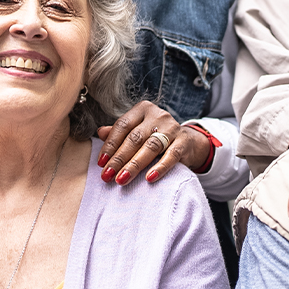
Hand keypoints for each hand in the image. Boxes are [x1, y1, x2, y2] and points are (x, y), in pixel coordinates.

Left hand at [96, 100, 210, 184]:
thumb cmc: (156, 136)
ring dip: (134, 165)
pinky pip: (171, 155)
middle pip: (134, 138)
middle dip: (119, 158)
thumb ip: (120, 132)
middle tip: (107, 175)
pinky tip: (149, 178)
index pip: (122, 126)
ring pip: (150, 147)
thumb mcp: (138, 131)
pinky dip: (160, 167)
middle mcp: (158, 116)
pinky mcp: (184, 142)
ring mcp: (172, 128)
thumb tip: (99, 132)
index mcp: (142, 110)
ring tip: (122, 179)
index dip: (110, 144)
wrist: (188, 142)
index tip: (101, 163)